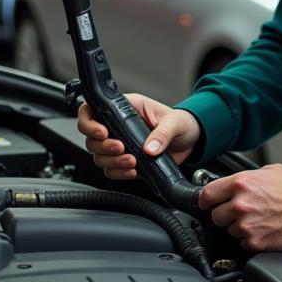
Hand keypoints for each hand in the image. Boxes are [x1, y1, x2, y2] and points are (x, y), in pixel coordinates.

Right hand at [77, 97, 200, 181]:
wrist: (191, 141)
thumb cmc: (182, 123)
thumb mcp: (175, 122)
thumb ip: (162, 134)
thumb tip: (149, 148)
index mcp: (125, 108)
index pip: (92, 110)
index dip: (90, 122)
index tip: (102, 132)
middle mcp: (118, 126)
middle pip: (92, 138)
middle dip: (103, 146)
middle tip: (121, 148)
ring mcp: (121, 144)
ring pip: (99, 156)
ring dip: (112, 162)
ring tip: (131, 161)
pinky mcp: (126, 160)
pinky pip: (111, 170)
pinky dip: (119, 173)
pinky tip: (133, 171)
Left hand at [199, 164, 281, 251]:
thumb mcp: (271, 171)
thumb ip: (248, 176)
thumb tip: (235, 183)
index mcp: (241, 183)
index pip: (207, 194)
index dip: (206, 199)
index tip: (208, 203)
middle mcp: (240, 204)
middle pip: (216, 215)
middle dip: (226, 214)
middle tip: (242, 212)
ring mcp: (247, 225)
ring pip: (230, 230)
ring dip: (240, 227)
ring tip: (260, 220)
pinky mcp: (255, 242)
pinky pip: (243, 243)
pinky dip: (251, 239)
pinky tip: (265, 230)